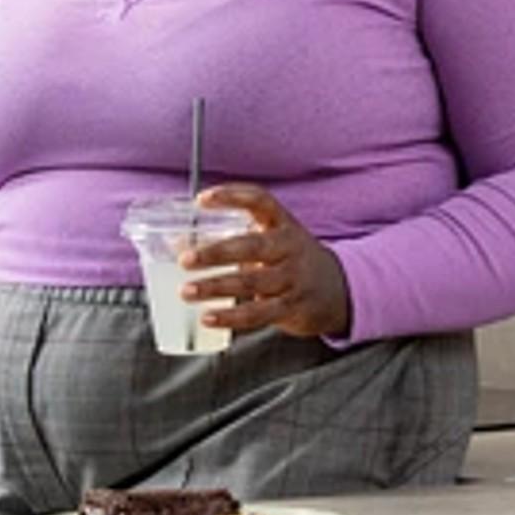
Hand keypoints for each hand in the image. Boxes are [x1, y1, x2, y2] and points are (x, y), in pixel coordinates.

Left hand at [179, 184, 353, 339]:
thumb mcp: (271, 242)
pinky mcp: (292, 307)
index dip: (232, 196)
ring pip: (251, 282)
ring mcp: (293, 278)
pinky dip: (231, 316)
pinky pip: (258, 313)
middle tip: (185, 260)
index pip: (260, 200)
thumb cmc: (290, 261)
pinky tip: (208, 317)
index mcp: (283, 224)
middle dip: (216, 252)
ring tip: (186, 291)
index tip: (202, 199)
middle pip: (252, 246)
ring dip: (216, 287)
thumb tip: (177, 245)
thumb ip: (232, 241)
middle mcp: (290, 247)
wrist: (338, 290)